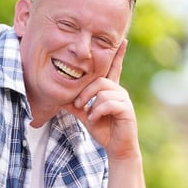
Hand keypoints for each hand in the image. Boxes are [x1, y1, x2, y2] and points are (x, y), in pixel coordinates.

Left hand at [65, 40, 139, 159]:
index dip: (118, 55)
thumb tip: (60, 97)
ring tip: (90, 116)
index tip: (122, 41)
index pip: (113, 69)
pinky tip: (96, 119)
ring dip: (90, 106)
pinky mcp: (127, 109)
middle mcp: (119, 91)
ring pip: (102, 92)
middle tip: (79, 106)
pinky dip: (97, 113)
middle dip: (84, 93)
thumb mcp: (84, 115)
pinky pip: (107, 103)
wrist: (116, 146)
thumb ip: (75, 105)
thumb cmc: (102, 129)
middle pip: (99, 80)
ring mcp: (124, 99)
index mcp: (110, 90)